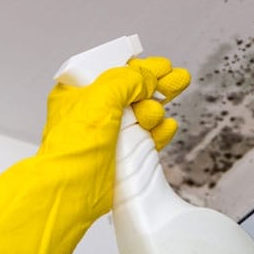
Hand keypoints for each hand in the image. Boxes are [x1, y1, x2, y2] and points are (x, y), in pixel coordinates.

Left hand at [0, 57, 190, 253]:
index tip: (163, 66)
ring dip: (154, 113)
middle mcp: (94, 112)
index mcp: (80, 93)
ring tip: (150, 117)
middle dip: (158, 86)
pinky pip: (147, 139)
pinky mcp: (121, 156)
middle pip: (133, 93)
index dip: (140, 68)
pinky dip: (159, 133)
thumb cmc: (75, 144)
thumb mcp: (102, 96)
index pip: (114, 72)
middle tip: (179, 80)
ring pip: (143, 116)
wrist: (73, 187)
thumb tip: (147, 79)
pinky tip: (166, 128)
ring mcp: (108, 136)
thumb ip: (128, 80)